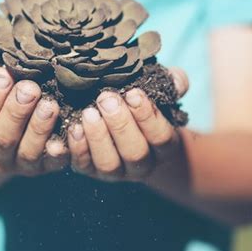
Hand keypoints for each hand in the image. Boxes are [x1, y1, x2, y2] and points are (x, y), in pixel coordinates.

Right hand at [0, 59, 68, 176]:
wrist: (8, 138)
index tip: (3, 73)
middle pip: (3, 139)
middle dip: (16, 112)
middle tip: (30, 88)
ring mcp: (23, 164)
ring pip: (29, 153)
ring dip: (39, 128)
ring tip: (50, 104)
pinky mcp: (47, 168)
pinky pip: (55, 164)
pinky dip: (62, 150)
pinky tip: (72, 131)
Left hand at [67, 67, 188, 181]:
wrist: (129, 132)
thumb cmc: (146, 108)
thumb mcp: (162, 95)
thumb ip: (174, 84)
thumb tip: (176, 78)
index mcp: (163, 148)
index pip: (161, 137)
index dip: (148, 117)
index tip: (133, 93)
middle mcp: (141, 165)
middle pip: (135, 153)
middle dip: (120, 125)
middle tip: (106, 99)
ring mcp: (115, 171)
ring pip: (108, 163)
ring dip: (98, 137)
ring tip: (89, 113)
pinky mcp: (90, 171)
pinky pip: (83, 165)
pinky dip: (78, 147)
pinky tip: (74, 127)